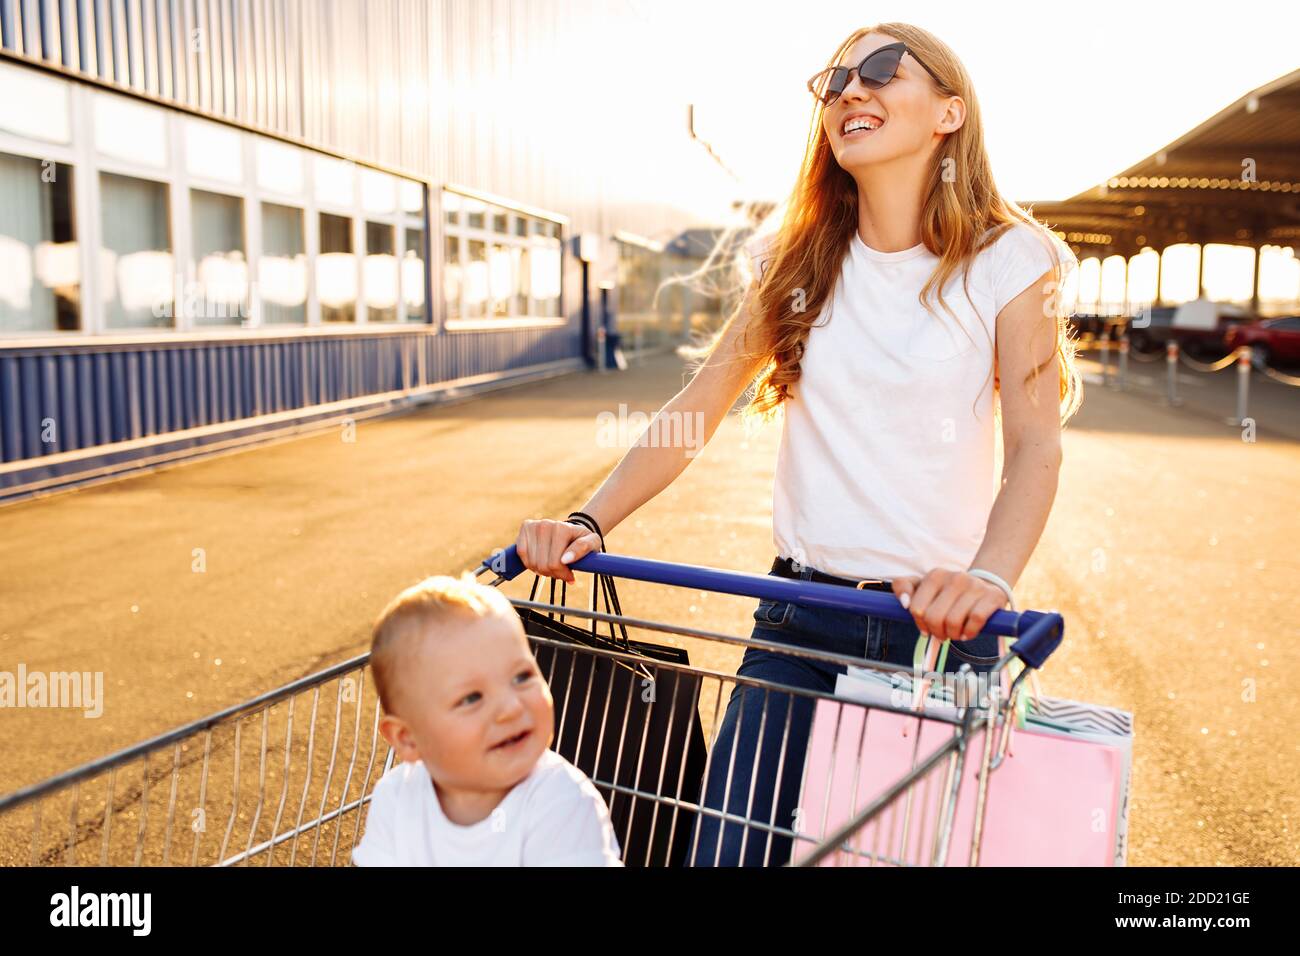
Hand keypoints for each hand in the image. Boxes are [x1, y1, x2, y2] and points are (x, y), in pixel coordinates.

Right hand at [515, 518, 601, 583]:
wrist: (572, 530)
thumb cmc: (582, 539)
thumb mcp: (592, 543)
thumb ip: (583, 549)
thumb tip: (566, 559)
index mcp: (562, 529)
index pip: (555, 564)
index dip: (563, 575)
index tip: (570, 576)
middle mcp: (546, 525)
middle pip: (542, 565)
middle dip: (552, 573)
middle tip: (560, 571)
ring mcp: (534, 525)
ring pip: (531, 562)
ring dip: (541, 570)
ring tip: (551, 565)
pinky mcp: (525, 527)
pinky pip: (521, 554)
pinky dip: (529, 562)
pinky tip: (539, 560)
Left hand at [891, 568, 1007, 641]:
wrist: (986, 585)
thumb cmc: (949, 592)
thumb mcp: (924, 586)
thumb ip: (904, 587)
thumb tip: (904, 603)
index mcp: (936, 575)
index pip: (916, 608)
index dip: (920, 623)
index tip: (926, 628)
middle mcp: (955, 578)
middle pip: (934, 617)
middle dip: (936, 632)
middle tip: (942, 634)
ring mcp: (974, 586)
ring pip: (953, 621)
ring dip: (953, 634)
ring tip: (955, 633)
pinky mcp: (992, 596)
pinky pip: (976, 620)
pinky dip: (970, 632)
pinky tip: (968, 633)